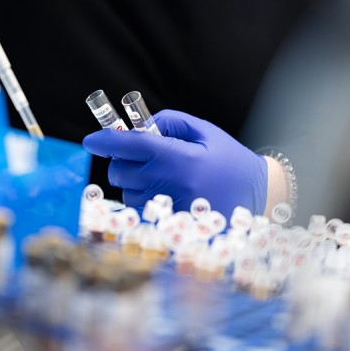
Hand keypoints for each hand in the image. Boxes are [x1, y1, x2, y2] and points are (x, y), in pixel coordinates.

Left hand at [82, 109, 267, 215]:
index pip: (129, 146)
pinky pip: (139, 211)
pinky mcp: (168, 228)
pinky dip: (144, 200)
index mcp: (177, 158)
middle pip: (120, 171)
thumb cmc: (229, 160)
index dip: (105, 141)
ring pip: (126, 192)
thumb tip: (139, 127)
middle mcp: (168, 184)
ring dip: (134, 182)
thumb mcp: (205, 132)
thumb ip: (170, 123)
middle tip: (143, 156)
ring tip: (164, 177)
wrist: (259, 197)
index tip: (90, 140)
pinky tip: (167, 195)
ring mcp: (167, 209)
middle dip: (123, 161)